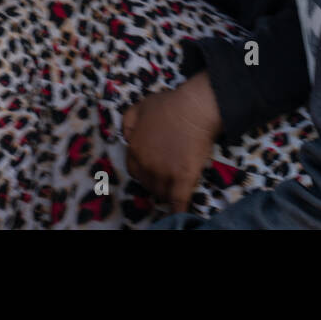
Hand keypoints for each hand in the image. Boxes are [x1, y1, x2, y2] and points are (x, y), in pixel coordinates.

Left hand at [121, 71, 222, 213]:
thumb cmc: (169, 104)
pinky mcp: (182, 178)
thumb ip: (128, 123)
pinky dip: (178, 210)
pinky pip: (178, 201)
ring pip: (161, 193)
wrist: (194, 107)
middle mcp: (146, 165)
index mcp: (135, 149)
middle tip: (167, 173)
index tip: (153, 167)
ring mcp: (164, 173)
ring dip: (167, 191)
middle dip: (155, 180)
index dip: (144, 169)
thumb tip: (126, 139)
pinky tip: (180, 216)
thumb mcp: (139, 107)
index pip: (134, 170)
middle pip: (147, 183)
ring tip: (176, 185)